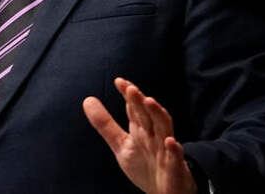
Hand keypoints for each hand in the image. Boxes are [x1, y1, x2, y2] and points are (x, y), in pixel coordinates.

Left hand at [83, 77, 196, 193]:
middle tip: (131, 88)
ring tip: (149, 101)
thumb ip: (105, 124)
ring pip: (164, 129)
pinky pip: (176, 157)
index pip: (135, 109)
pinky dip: (174, 149)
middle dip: (140, 101)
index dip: (129, 95)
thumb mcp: (121, 145)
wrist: (163, 193)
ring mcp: (165, 151)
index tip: (119, 81)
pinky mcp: (175, 168)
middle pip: (148, 115)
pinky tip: (170, 141)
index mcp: (141, 130)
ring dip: (158, 115)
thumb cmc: (144, 166)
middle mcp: (154, 136)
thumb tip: (87, 100)